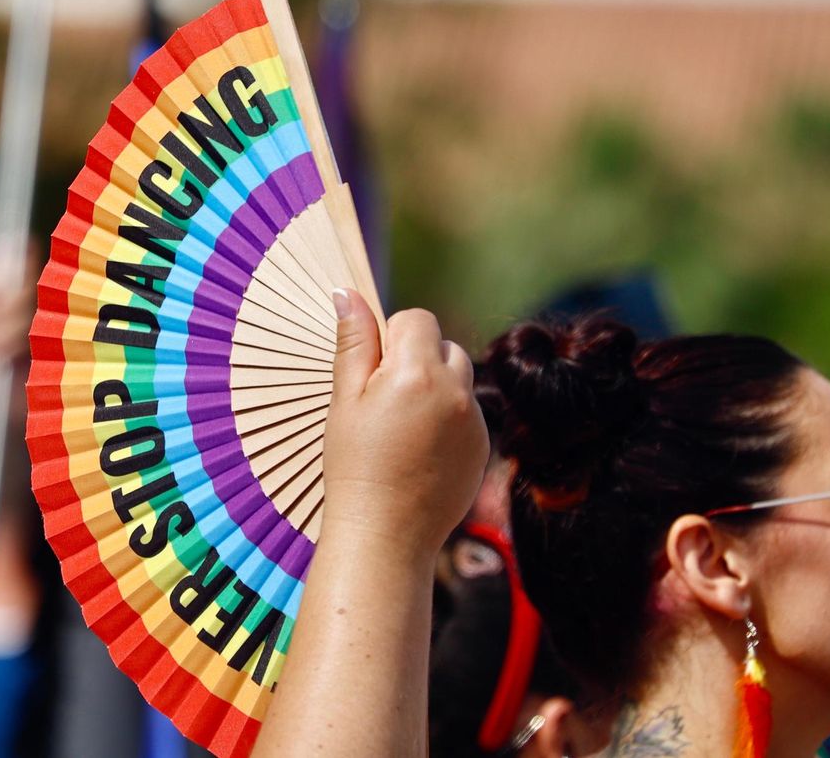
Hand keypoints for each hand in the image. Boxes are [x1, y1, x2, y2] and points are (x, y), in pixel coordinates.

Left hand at [0, 239, 36, 428]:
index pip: (16, 261)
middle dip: (5, 301)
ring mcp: (14, 324)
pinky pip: (22, 340)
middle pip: (26, 286)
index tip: (26, 251)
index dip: (24, 255)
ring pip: (24, 315)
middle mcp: (5, 300)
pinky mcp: (19, 348)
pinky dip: (0, 346)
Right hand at [320, 290, 487, 565]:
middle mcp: (456, 392)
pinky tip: (419, 451)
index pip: (417, 320)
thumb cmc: (355, 466)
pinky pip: (467, 413)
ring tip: (402, 429)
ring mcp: (475, 421)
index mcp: (418, 373)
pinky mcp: (484, 447)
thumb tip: (349, 293)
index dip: (391, 338)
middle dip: (417, 360)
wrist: (386, 536)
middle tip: (385, 401)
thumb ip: (354, 342)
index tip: (373, 373)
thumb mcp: (345, 400)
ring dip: (435, 388)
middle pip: (444, 346)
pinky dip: (447, 420)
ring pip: (459, 379)